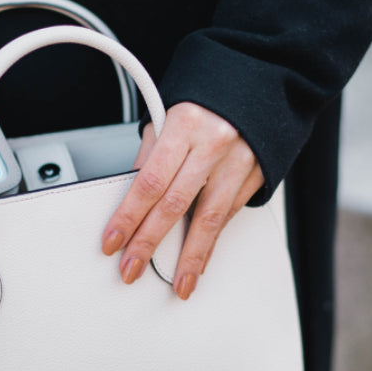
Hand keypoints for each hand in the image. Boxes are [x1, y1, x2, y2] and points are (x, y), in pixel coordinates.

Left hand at [100, 102, 264, 300]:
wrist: (259, 87)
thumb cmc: (206, 104)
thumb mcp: (167, 118)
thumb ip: (150, 157)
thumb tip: (128, 198)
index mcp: (184, 126)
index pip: (148, 181)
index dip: (128, 217)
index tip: (112, 241)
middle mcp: (213, 144)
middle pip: (175, 205)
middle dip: (149, 243)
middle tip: (130, 268)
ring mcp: (239, 161)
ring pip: (210, 219)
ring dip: (190, 257)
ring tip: (177, 283)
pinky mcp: (257, 176)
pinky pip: (229, 215)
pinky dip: (211, 241)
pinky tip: (199, 259)